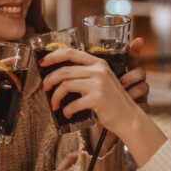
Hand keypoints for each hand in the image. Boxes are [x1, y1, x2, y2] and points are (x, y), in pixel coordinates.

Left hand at [40, 47, 167, 166]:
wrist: (128, 117)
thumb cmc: (111, 102)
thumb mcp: (101, 82)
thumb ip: (85, 75)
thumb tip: (59, 75)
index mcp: (98, 63)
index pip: (71, 52)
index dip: (54, 56)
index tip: (43, 63)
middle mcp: (99, 70)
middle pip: (64, 70)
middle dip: (50, 80)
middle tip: (45, 88)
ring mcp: (99, 83)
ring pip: (65, 85)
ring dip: (56, 97)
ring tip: (55, 105)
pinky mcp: (97, 98)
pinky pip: (73, 103)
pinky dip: (67, 110)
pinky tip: (68, 113)